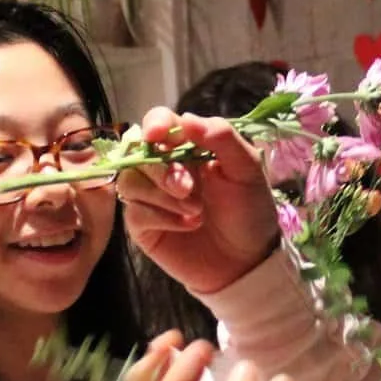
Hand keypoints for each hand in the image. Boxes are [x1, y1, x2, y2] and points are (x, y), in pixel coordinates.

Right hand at [119, 109, 281, 296]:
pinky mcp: (143, 225)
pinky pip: (135, 212)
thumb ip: (222, 138)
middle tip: (188, 190)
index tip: (158, 135)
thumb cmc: (249, 210)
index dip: (154, 124)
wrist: (247, 261)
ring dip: (162, 196)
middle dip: (162, 170)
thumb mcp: (246, 170)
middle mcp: (164, 167)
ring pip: (130, 182)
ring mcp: (150, 196)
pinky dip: (161, 217)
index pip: (159, 122)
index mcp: (188, 146)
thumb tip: (187, 119)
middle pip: (138, 152)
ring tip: (196, 212)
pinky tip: (188, 226)